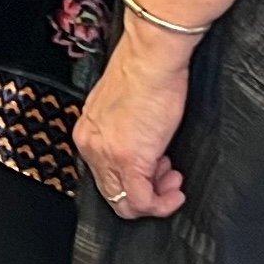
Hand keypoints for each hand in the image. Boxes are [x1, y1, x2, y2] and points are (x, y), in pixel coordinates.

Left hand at [73, 28, 193, 219]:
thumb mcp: (123, 108)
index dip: (132, 179)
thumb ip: (124, 132)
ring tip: (172, 179)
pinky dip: (161, 204)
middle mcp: (91, 146)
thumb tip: (140, 148)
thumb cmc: (144, 73)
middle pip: (112, 192)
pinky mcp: (130, 159)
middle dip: (145, 191)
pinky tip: (175, 192)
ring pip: (125, 202)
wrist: (150, 58)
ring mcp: (108, 155)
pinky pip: (141, 201)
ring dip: (155, 198)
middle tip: (167, 178)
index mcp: (88, 131)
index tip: (154, 172)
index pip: (103, 175)